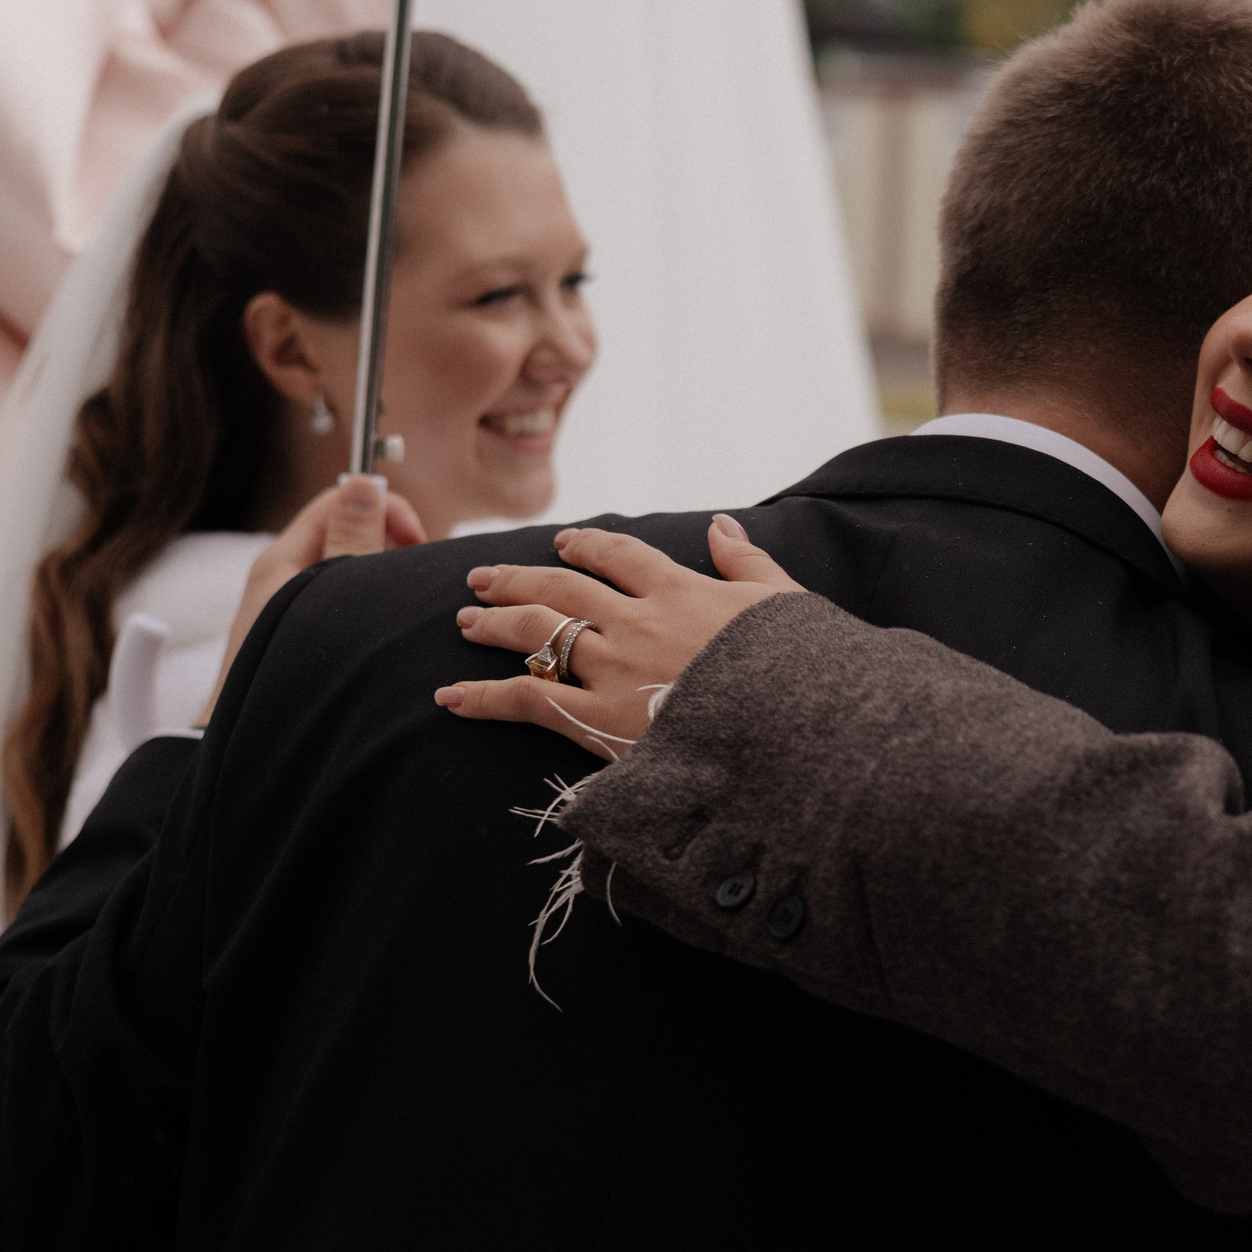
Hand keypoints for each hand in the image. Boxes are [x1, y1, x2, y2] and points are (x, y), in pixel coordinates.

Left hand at [197, 475, 425, 726]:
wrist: (253, 740)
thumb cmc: (288, 672)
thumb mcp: (331, 595)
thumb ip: (352, 538)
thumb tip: (364, 482)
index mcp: (283, 558)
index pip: (340, 501)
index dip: (384, 509)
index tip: (417, 541)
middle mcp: (283, 575)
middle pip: (346, 530)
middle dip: (390, 543)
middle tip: (415, 577)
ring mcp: (291, 602)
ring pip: (349, 566)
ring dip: (383, 574)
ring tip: (403, 605)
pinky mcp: (301, 628)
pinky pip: (343, 595)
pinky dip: (370, 600)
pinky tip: (386, 626)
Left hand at [435, 514, 801, 758]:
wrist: (794, 726)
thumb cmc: (800, 667)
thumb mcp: (783, 601)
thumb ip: (746, 561)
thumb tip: (720, 525)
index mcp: (680, 590)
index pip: (620, 555)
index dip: (588, 546)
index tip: (565, 542)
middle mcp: (636, 621)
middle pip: (562, 587)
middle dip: (519, 578)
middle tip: (483, 577)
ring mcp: (612, 668)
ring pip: (538, 631)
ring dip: (497, 623)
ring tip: (466, 620)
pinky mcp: (599, 718)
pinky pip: (529, 700)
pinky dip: (486, 697)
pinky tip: (451, 697)